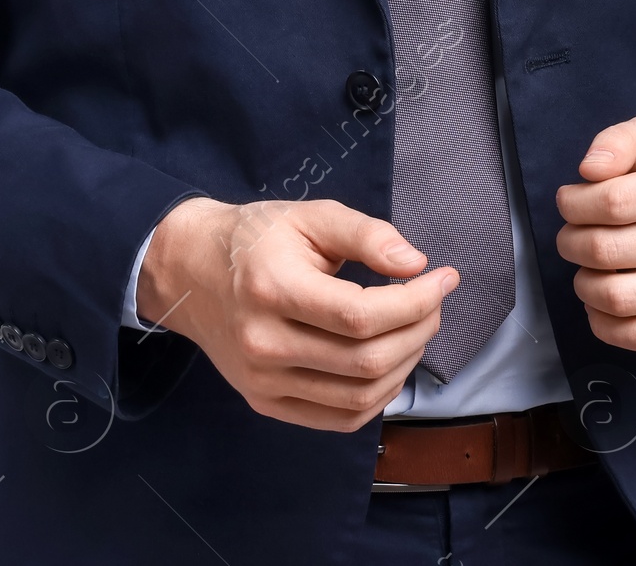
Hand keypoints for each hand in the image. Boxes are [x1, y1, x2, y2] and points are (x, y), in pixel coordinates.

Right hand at [137, 196, 458, 430]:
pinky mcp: (266, 404)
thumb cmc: (256, 238)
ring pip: (358, 397)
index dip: (414, 302)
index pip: (360, 316)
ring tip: (416, 328)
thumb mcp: (309, 216)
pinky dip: (377, 397)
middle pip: (364, 361)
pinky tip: (391, 363)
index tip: (444, 278)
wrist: (191, 271)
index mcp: (272, 289)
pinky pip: (338, 419)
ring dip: (404, 366)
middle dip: (418, 331)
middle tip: (434, 302)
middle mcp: (263, 343)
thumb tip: (416, 264)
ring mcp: (262, 382)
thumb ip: (365, 234)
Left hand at [555, 116, 635, 352]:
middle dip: (572, 243)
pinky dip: (605, 324)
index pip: (615, 200)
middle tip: (571, 236)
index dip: (575, 204)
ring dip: (584, 284)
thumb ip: (619, 141)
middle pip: (610, 250)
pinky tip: (599, 302)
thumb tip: (589, 170)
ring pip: (620, 298)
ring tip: (584, 268)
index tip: (568, 202)